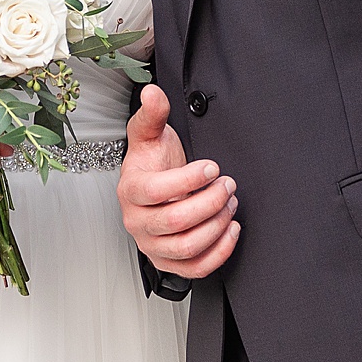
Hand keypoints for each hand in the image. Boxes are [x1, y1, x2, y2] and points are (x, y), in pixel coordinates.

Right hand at [116, 84, 237, 277]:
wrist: (152, 186)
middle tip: (229, 185)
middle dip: (211, 202)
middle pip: (177, 221)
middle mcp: (136, 222)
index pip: (157, 191)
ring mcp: (152, 246)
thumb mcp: (150, 134)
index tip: (212, 167)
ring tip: (231, 203)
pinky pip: (196, 268)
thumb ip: (153, 113)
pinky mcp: (169, 263)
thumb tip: (152, 92)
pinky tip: (231, 229)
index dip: (189, 179)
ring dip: (217, 225)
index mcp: (130, 191)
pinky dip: (219, 251)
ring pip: (188, 246)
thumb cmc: (153, 162)